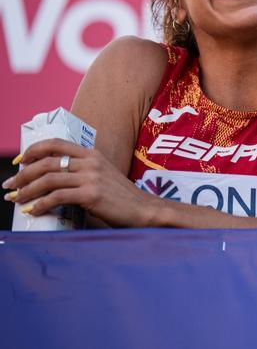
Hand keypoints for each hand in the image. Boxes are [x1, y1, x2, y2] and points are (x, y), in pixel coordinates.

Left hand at [4, 138, 158, 226]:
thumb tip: (52, 180)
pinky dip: (40, 205)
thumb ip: (82, 173)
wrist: (144, 210)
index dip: (32, 150)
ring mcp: (91, 177)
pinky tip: (33, 211)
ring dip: (26, 190)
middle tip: (9, 186)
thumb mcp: (103, 176)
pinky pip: (57, 197)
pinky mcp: (91, 195)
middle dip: (22, 174)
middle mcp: (91, 162)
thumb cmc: (121, 197)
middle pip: (46, 162)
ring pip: (48, 179)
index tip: (18, 162)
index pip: (56, 144)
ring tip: (16, 200)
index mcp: (92, 154)